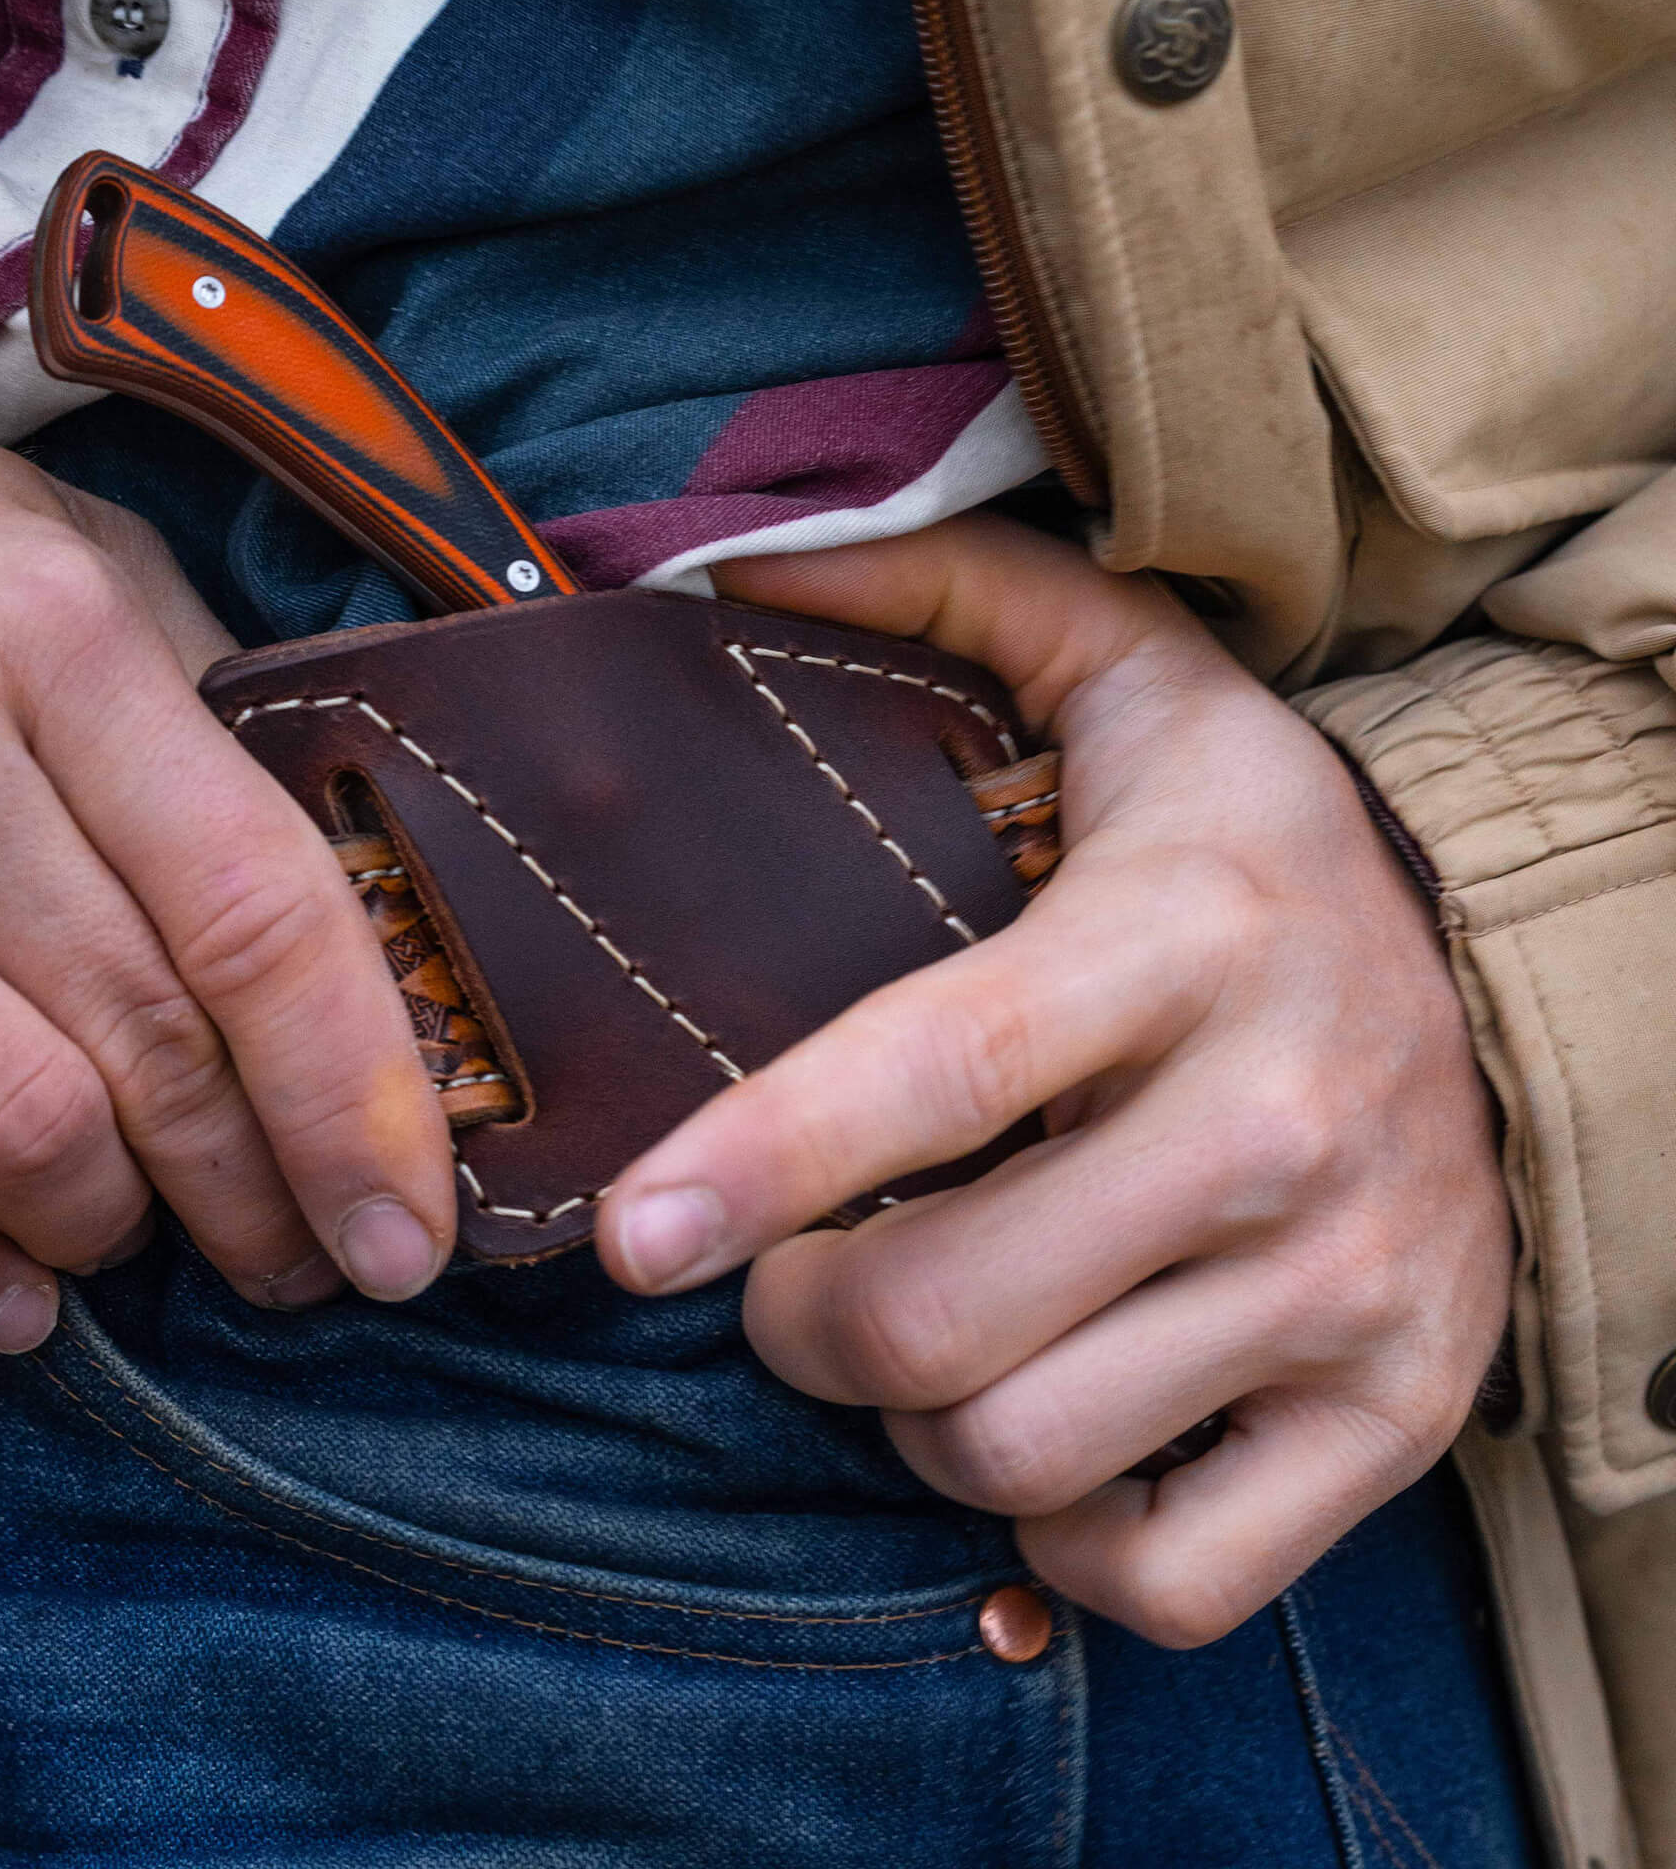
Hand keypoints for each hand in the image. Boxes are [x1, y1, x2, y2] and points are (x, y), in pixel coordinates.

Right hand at [0, 387, 451, 1350]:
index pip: (260, 912)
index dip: (359, 1099)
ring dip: (108, 1229)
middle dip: (260, 1194)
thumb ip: (204, 699)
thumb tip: (359, 878)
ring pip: (11, 1129)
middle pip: (155, 1042)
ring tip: (141, 1237)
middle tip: (305, 1258)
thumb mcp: (53, 550)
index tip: (412, 1228)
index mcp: (56, 634)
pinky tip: (5, 1303)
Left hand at [596, 515, 1511, 1647]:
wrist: (1505, 971)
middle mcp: (1280, 1119)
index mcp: (1187, 933)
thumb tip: (729, 564)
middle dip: (798, 1319)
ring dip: (908, 1418)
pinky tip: (1036, 1439)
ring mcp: (1352, 1286)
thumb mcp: (1128, 676)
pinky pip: (1167, 1578)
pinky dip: (1054, 1540)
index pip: (939, 1065)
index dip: (763, 1158)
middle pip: (941, 1312)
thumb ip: (939, 588)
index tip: (637, 1233)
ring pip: (1021, 1449)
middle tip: (781, 1273)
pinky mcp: (1396, 1412)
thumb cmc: (1248, 843)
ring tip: (915, 1330)